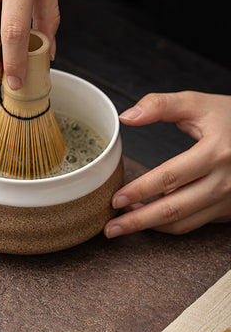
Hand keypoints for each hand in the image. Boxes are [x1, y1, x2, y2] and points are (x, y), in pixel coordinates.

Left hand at [104, 91, 230, 237]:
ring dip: (152, 225)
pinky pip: (195, 223)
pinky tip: (150, 218)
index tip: (116, 199)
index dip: (140, 190)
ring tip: (125, 222)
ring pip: (184, 222)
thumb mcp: (197, 103)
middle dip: (139, 221)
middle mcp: (225, 181)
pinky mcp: (229, 210)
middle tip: (111, 227)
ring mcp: (229, 199)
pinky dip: (170, 224)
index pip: (169, 177)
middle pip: (174, 209)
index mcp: (215, 153)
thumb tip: (127, 116)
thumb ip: (160, 105)